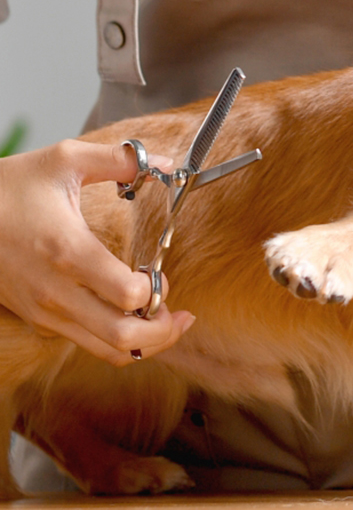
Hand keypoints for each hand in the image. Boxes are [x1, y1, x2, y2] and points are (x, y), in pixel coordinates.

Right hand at [0, 140, 194, 364]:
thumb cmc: (10, 186)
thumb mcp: (66, 159)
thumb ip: (120, 160)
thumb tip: (166, 163)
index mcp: (68, 252)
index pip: (127, 295)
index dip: (156, 290)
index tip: (162, 273)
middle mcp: (57, 291)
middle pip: (122, 337)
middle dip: (162, 331)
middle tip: (180, 313)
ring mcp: (46, 311)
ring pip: (105, 350)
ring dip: (144, 341)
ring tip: (164, 319)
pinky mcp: (39, 319)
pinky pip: (86, 343)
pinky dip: (117, 339)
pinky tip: (131, 316)